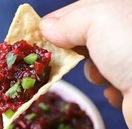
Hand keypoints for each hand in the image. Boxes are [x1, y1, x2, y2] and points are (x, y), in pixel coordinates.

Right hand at [40, 0, 131, 128]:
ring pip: (94, 63)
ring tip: (107, 74)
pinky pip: (108, 83)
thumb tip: (45, 27)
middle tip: (62, 57)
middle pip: (86, 38)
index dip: (57, 22)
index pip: (80, 10)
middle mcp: (125, 32)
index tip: (38, 36)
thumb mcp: (98, 20)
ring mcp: (130, 58)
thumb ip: (69, 21)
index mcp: (121, 8)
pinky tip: (119, 89)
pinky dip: (108, 87)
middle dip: (74, 50)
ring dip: (93, 71)